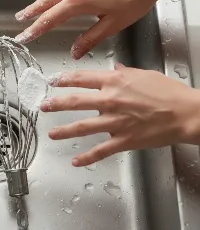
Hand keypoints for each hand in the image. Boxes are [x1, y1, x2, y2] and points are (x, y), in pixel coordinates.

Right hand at [14, 0, 164, 58]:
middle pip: (47, 5)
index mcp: (79, 3)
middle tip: (19, 24)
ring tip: (25, 9)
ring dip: (37, 1)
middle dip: (32, 16)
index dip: (35, 30)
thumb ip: (90, 38)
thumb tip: (74, 52)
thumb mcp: (112, 24)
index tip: (24, 37)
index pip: (50, 19)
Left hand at [41, 64, 199, 166]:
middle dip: (56, 104)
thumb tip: (114, 68)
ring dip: (64, 130)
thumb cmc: (169, 92)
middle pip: (75, 102)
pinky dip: (87, 157)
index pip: (82, 78)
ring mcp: (115, 121)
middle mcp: (111, 100)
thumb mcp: (144, 75)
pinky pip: (101, 150)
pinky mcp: (124, 140)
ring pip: (82, 127)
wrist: (187, 113)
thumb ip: (125, 73)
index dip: (64, 79)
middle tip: (44, 106)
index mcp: (115, 82)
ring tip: (52, 133)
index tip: (54, 81)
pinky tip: (75, 161)